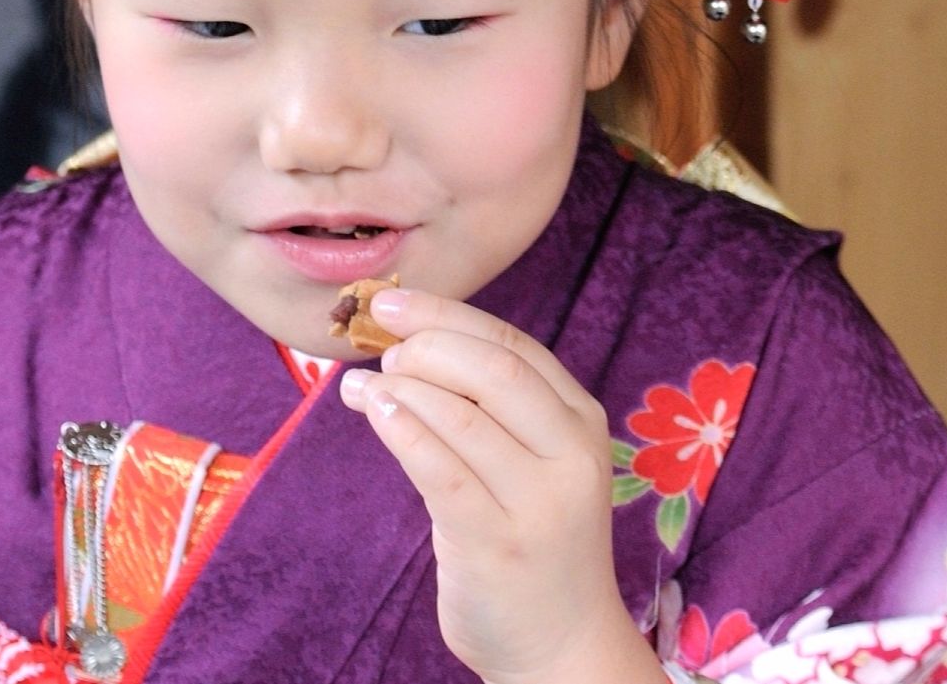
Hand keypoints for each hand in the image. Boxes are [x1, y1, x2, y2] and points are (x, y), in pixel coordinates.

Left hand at [340, 288, 665, 683]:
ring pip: (461, 415)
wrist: (562, 646)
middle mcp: (570, 453)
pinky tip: (375, 412)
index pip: (513, 346)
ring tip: (364, 384)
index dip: (448, 316)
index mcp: (581, 421)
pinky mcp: (496, 543)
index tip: (393, 301)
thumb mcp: (538, 464)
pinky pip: (440, 470)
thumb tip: (406, 348)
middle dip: (426, 342)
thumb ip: (494, 411)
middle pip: (493, 369)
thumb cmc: (536, 542)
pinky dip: (401, 430)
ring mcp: (537, 501)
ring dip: (403, 387)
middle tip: (379, 344)